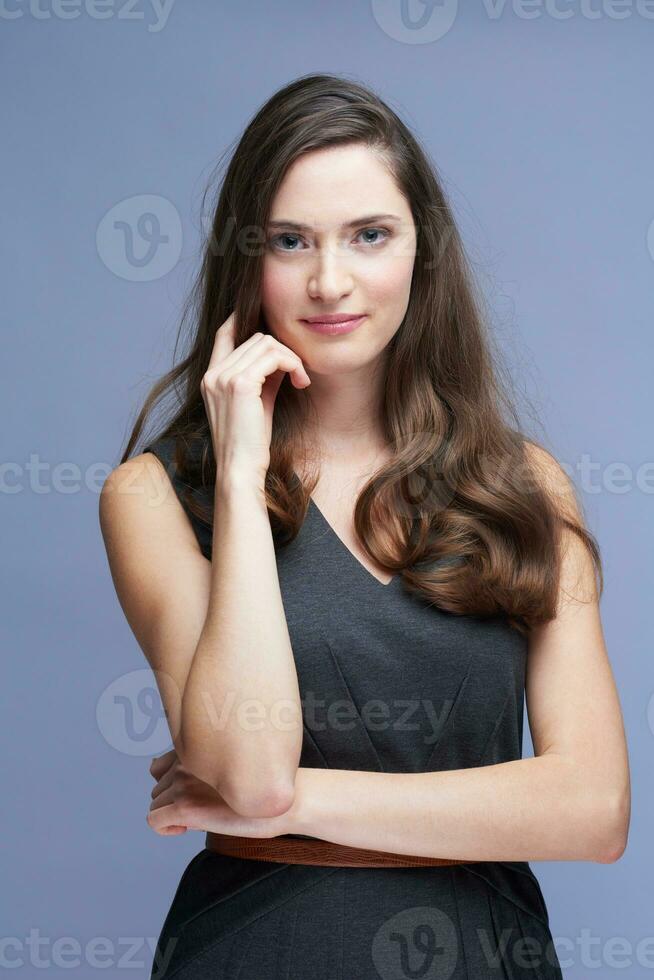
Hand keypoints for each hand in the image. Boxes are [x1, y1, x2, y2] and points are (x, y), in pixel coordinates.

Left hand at [147, 749, 296, 838]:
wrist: (287, 799)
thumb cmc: (261, 786)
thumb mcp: (228, 768)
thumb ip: (199, 767)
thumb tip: (158, 769)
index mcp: (197, 749)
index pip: (159, 767)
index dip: (171, 785)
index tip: (192, 795)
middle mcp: (187, 762)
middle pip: (158, 789)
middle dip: (174, 802)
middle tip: (202, 809)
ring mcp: (184, 783)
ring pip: (156, 804)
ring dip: (172, 815)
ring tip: (199, 819)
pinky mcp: (186, 807)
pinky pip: (155, 820)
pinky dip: (165, 828)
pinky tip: (185, 829)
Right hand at [201, 312, 310, 491]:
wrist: (241, 469)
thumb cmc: (250, 444)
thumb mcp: (257, 403)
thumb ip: (265, 377)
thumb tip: (283, 356)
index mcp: (210, 378)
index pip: (224, 333)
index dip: (243, 318)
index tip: (268, 319)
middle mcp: (213, 374)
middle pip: (255, 337)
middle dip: (283, 350)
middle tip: (298, 374)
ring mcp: (224, 378)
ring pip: (266, 343)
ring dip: (291, 358)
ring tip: (300, 380)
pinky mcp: (240, 385)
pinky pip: (274, 357)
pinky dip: (292, 364)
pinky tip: (300, 382)